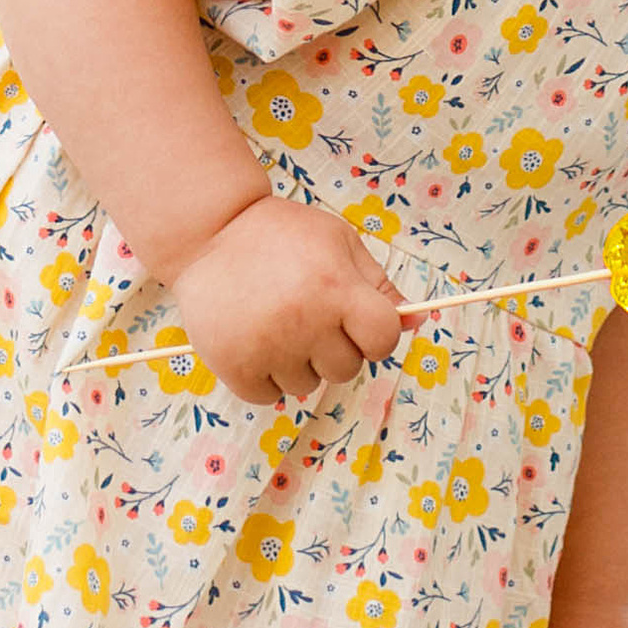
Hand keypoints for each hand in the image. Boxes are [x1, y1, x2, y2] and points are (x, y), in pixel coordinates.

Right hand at [166, 198, 404, 405]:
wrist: (209, 231)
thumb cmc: (282, 235)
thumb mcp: (339, 242)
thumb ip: (379, 283)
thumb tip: (418, 321)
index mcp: (336, 287)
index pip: (382, 340)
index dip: (375, 334)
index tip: (357, 323)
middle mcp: (305, 321)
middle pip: (347, 369)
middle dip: (334, 347)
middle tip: (307, 315)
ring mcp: (268, 347)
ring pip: (307, 385)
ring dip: (298, 363)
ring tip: (275, 323)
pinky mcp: (234, 365)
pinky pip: (268, 395)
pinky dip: (264, 377)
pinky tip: (254, 341)